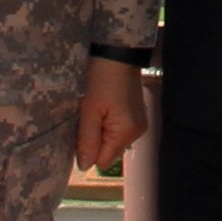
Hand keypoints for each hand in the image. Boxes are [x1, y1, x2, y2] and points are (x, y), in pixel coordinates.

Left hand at [75, 55, 150, 172]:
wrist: (118, 54)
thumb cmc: (101, 79)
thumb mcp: (89, 110)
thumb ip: (87, 140)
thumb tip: (84, 167)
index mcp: (126, 133)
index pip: (102, 161)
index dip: (89, 149)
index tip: (82, 129)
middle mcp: (136, 133)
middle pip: (108, 151)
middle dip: (95, 139)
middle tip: (89, 116)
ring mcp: (139, 124)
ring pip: (112, 141)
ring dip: (101, 130)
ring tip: (97, 109)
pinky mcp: (137, 116)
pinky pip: (118, 130)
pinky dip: (109, 123)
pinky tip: (105, 106)